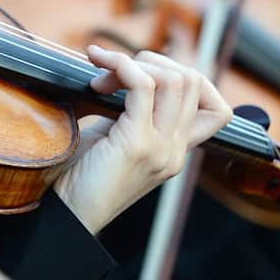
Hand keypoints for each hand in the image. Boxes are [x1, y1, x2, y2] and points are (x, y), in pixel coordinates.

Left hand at [53, 47, 231, 233]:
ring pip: (175, 79)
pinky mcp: (137, 145)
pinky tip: (100, 70)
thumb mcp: (114, 139)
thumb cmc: (79, 178)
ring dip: (134, 64)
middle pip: (194, 81)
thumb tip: (131, 70)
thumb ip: (132, 113)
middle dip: (152, 62)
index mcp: (175, 152)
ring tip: (101, 79)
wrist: (64, 217)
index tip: (145, 73)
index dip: (186, 76)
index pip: (215, 107)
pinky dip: (121, 67)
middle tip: (110, 77)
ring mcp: (161, 149)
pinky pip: (142, 86)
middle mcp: (175, 151)